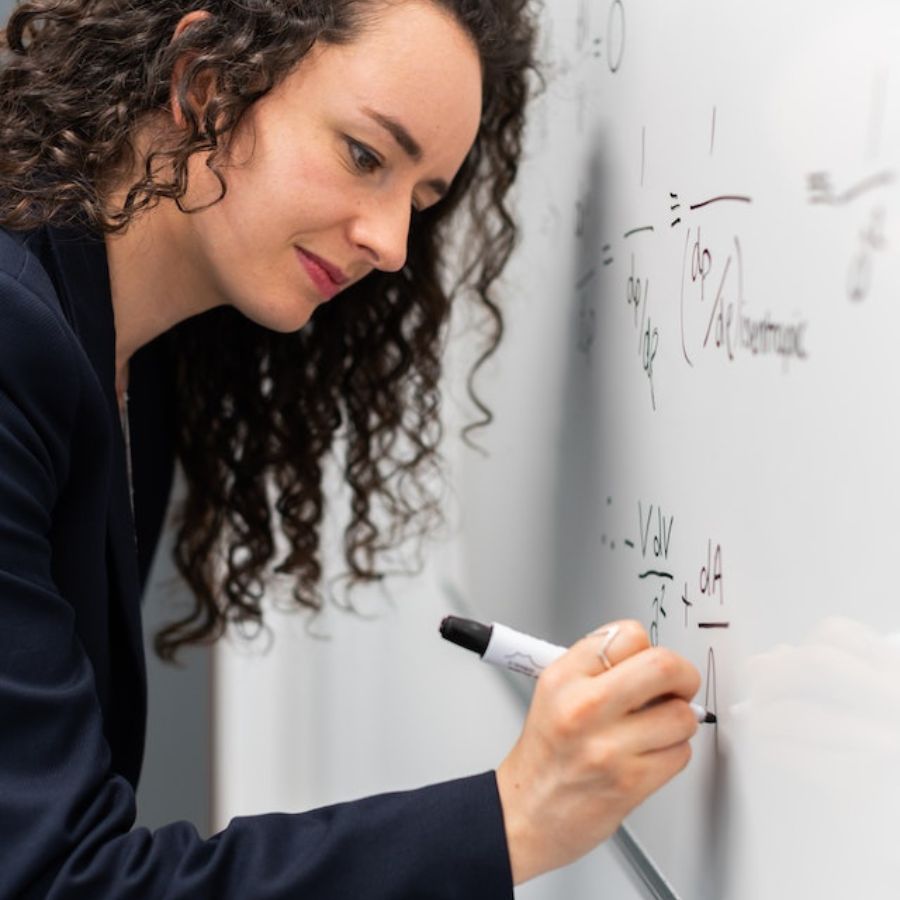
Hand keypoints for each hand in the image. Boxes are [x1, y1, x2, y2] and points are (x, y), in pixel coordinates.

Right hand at [495, 620, 700, 884]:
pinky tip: (648, 754)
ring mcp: (608, 747)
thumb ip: (596, 666)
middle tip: (678, 685)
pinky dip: (673, 752)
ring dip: (678, 721)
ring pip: (681, 715)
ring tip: (654, 727)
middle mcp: (584, 707)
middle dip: (682, 675)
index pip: (629, 635)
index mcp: (563, 678)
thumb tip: (648, 653)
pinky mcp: (630, 783)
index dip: (647, 647)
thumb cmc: (547, 753)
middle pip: (663, 666)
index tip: (648, 660)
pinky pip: (681, 753)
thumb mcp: (554, 691)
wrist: (529, 812)